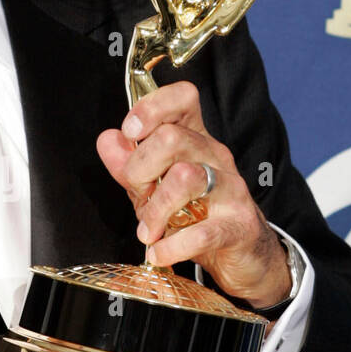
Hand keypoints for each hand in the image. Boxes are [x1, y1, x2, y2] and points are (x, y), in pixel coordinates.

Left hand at [96, 80, 291, 308]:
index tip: (130, 132)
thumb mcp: (154, 185)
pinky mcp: (238, 226)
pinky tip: (158, 253)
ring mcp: (231, 190)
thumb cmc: (197, 213)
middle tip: (139, 194)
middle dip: (140, 169)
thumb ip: (128, 163)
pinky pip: (201, 233)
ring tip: (148, 232)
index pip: (184, 97)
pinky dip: (171, 247)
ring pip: (186, 177)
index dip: (151, 108)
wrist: (243, 254)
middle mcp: (216, 157)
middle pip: (172, 137)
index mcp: (196, 138)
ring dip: (155, 209)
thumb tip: (107, 139)